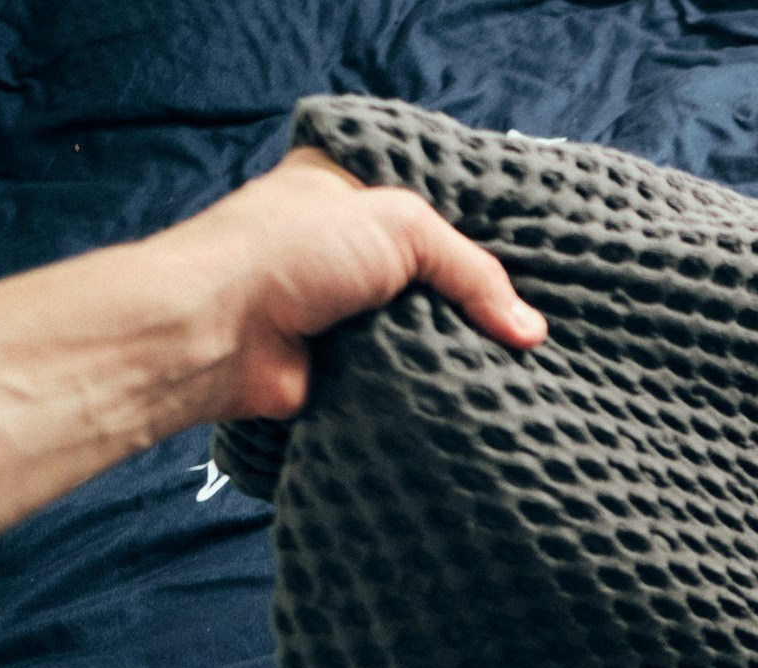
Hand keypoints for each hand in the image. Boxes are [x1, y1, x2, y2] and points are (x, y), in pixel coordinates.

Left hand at [153, 146, 546, 419]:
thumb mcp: (400, 226)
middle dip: (479, 298)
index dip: (484, 229)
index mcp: (347, 189)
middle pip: (435, 272)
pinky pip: (410, 371)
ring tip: (528, 363)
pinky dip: (437, 381)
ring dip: (462, 345)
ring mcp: (343, 308)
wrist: (215, 332)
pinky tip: (484, 388)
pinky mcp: (344, 363)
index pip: (432, 203)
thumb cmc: (291, 252)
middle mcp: (344, 246)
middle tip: (542, 319)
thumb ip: (474, 271)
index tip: (541, 259)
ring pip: (427, 326)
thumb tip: (531, 332)